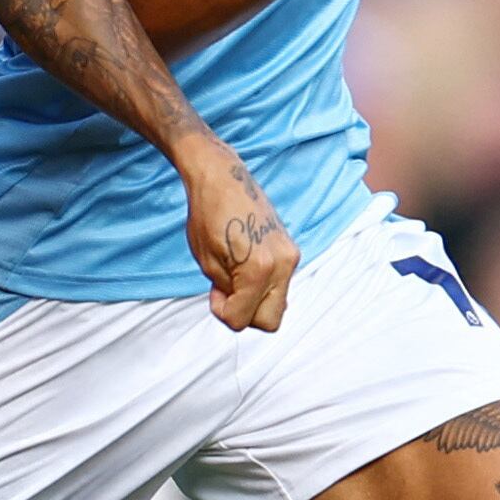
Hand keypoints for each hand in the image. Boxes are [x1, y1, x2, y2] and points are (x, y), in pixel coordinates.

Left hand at [176, 143, 295, 332]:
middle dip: (245, 313)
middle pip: (270, 321)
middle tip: (226, 291)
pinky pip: (280, 284)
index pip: (242, 319)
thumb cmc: (208, 213)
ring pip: (277, 305)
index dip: (223, 312)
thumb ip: (227, 292)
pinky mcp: (291, 250)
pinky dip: (263, 286)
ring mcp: (290, 257)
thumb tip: (241, 305)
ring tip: (235, 275)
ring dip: (255, 300)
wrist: (222, 178)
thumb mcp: (208, 263)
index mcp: (259, 269)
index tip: (214, 293)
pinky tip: (246, 266)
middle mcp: (282, 265)